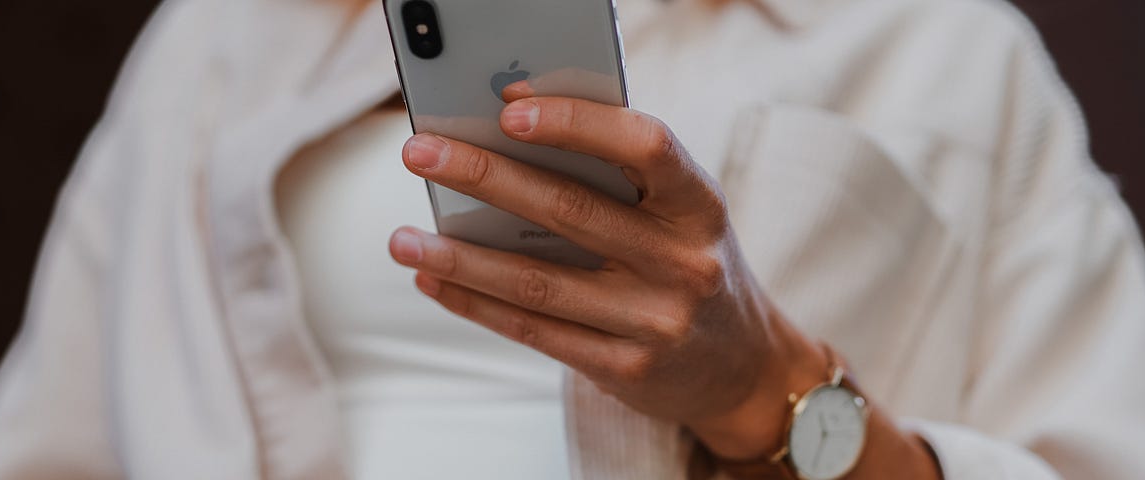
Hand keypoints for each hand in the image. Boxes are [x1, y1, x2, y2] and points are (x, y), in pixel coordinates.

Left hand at [386, 84, 829, 458]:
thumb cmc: (687, 262)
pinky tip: (434, 278)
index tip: (509, 108)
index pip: (646, 146)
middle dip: (486, 177)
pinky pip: (533, 329)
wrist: (743, 367)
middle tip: (419, 154)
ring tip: (401, 238)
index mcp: (700, 205)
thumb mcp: (678, 214)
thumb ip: (616, 177)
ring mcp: (654, 320)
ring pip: (538, 281)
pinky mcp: (624, 368)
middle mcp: (683, 262)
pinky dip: (475, 302)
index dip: (578, 123)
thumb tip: (508, 131)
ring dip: (460, 256)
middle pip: (571, 211)